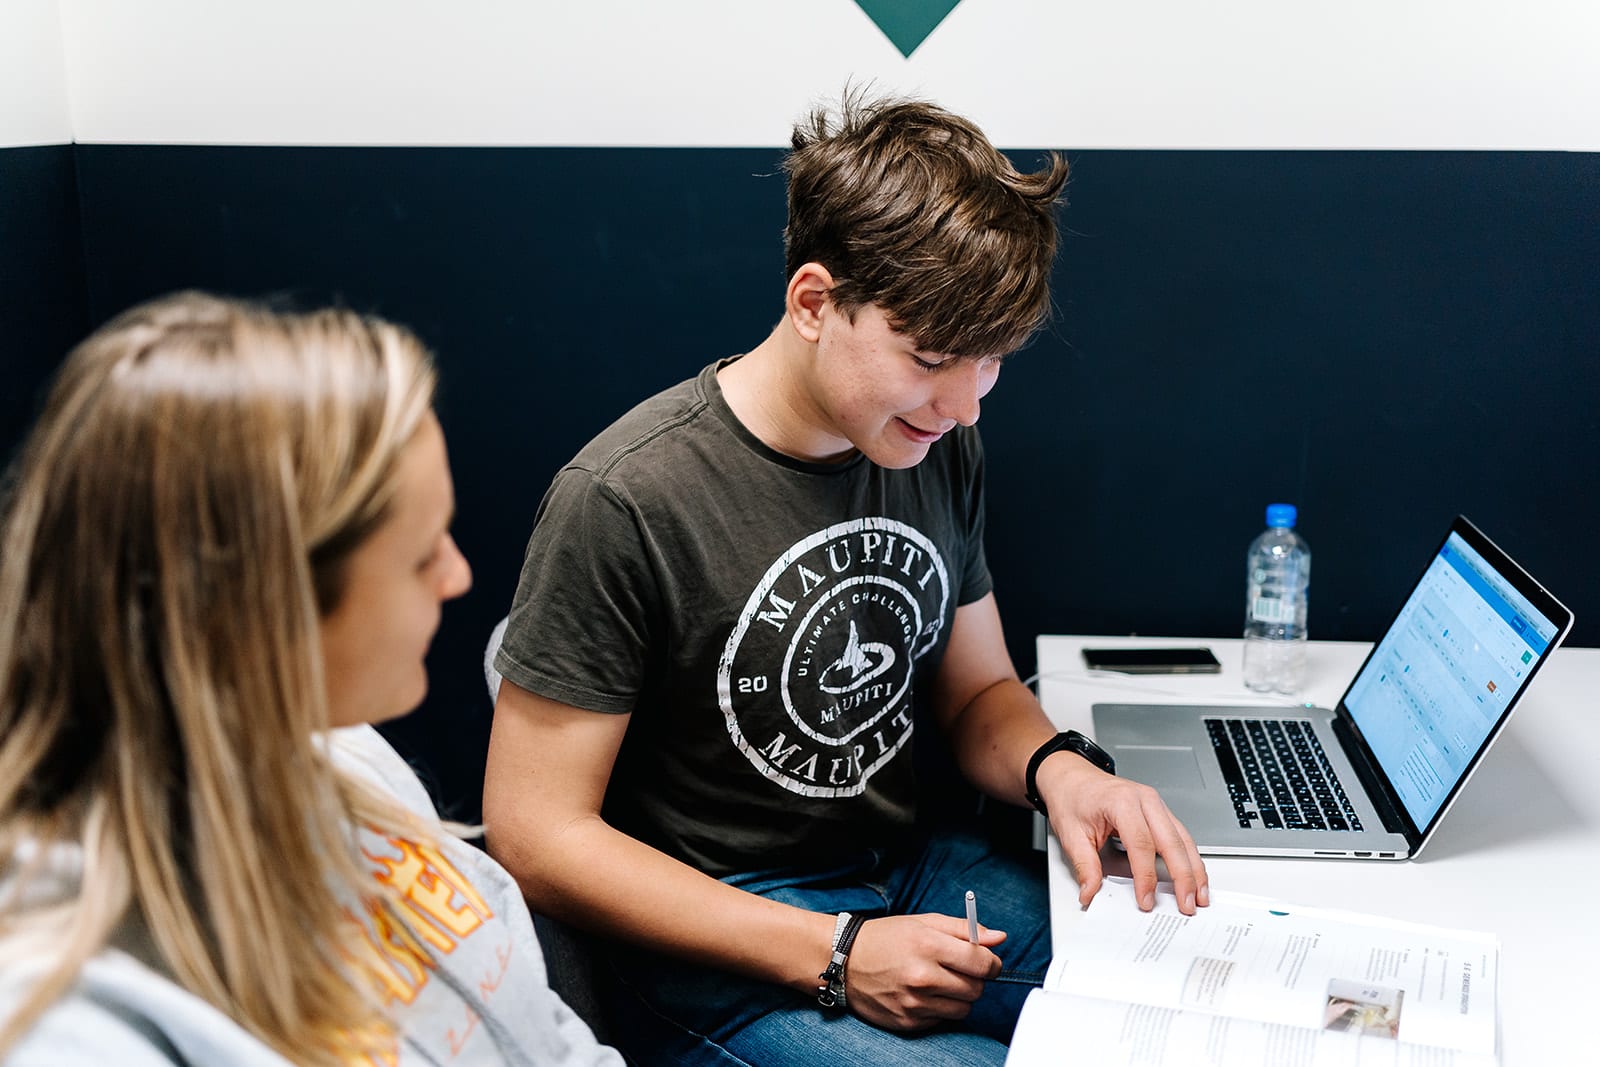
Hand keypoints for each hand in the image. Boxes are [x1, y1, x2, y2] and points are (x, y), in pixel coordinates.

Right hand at [842, 914, 1005, 1030]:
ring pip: (963, 1008)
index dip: (991, 962)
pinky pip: (942, 1020)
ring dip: (959, 996)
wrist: (845, 962)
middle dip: (974, 979)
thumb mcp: (924, 922)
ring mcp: (914, 1003)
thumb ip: (965, 928)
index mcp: (929, 945)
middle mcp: (922, 977)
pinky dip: (939, 1009)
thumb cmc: (887, 938)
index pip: (983, 963)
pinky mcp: (908, 1022)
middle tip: (956, 969)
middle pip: (977, 989)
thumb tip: (999, 938)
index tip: (986, 961)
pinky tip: (922, 994)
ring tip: (939, 982)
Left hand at [1036, 750, 1208, 914]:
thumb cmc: (1072, 797)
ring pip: (1183, 839)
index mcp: (1121, 802)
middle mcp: (1144, 799)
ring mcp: (1155, 803)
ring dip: (1194, 869)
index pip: (1140, 844)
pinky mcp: (1159, 810)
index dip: (1146, 876)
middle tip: (1186, 904)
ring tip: (1199, 895)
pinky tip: (1194, 875)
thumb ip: (1084, 866)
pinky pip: (1180, 835)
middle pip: (1171, 842)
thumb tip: (1090, 892)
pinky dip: (1189, 857)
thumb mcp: (1070, 833)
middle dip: (1183, 877)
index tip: (1146, 899)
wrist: (1071, 776)